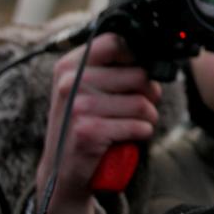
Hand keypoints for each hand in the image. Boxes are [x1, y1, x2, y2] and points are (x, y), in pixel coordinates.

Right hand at [34, 34, 160, 213]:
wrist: (61, 172)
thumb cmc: (83, 124)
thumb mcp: (84, 88)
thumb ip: (108, 66)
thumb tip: (152, 54)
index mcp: (68, 65)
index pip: (115, 41)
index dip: (137, 55)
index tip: (139, 70)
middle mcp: (70, 82)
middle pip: (139, 74)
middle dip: (150, 92)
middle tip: (141, 104)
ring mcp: (79, 107)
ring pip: (142, 103)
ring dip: (148, 116)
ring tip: (135, 122)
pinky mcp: (90, 132)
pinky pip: (138, 126)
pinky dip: (142, 132)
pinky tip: (130, 136)